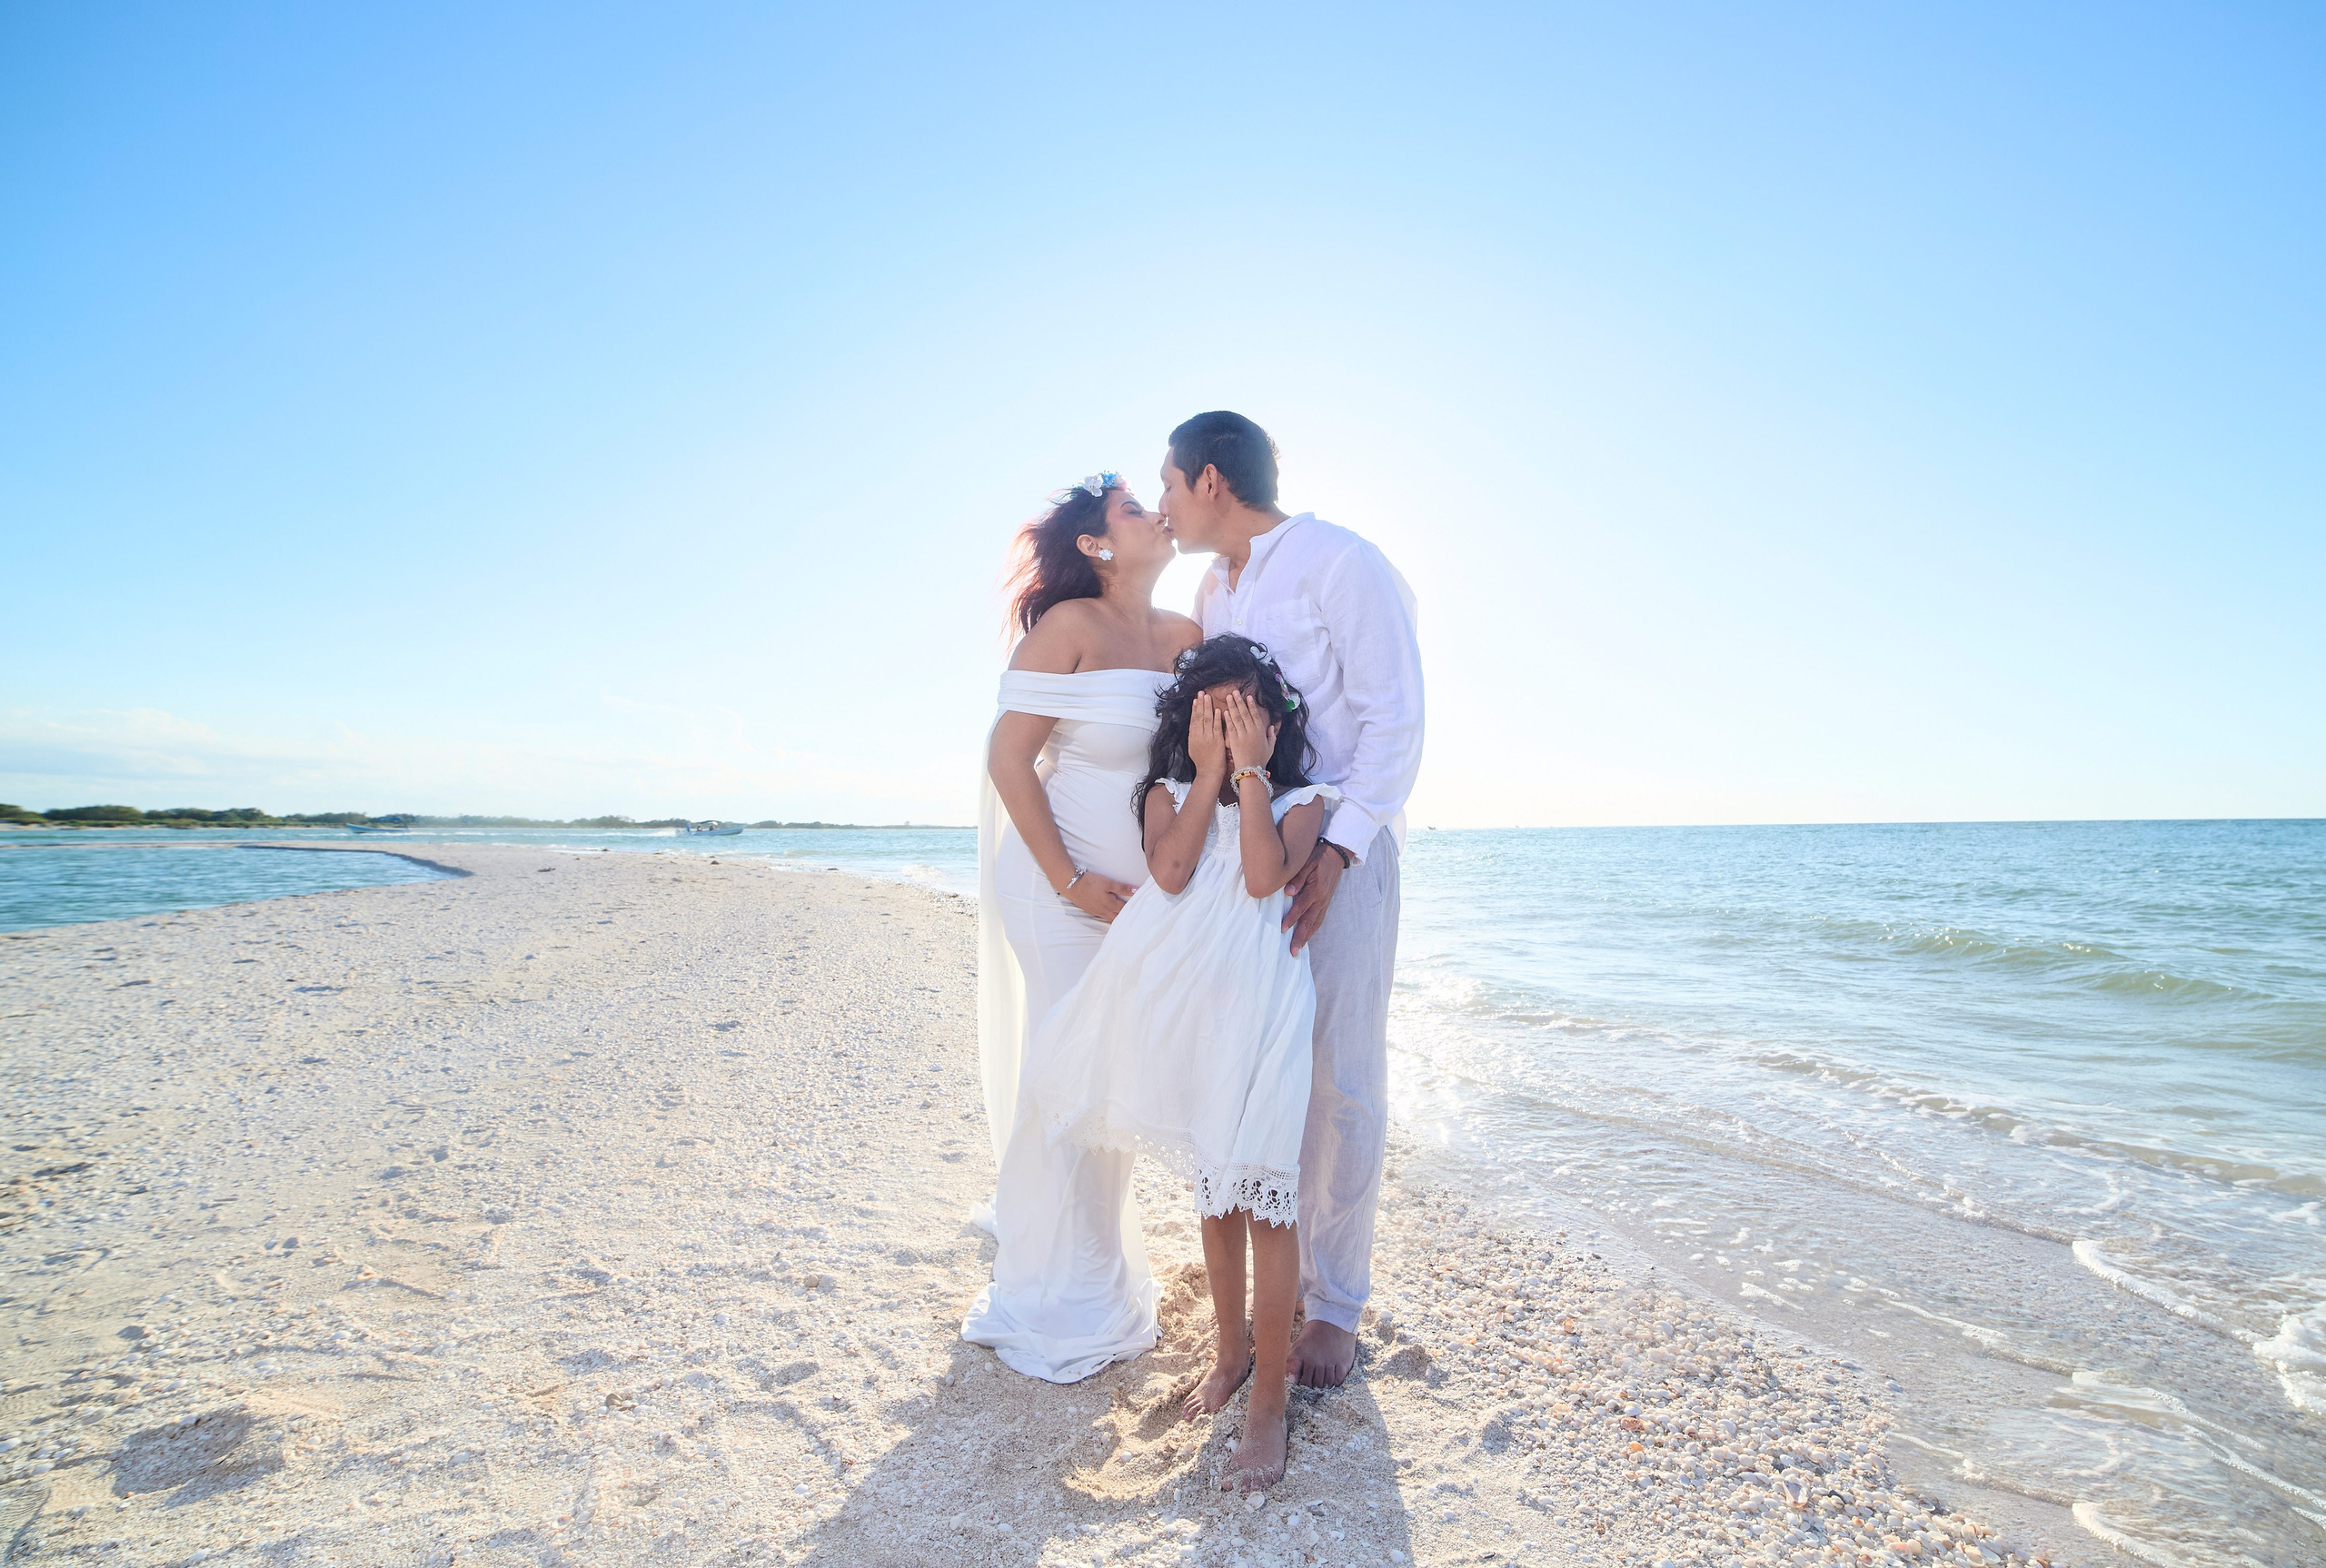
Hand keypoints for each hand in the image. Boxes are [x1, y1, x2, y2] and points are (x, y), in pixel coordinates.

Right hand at [1063, 870, 1135, 923]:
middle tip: (1137, 919)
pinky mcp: (1092, 911)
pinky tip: (1113, 917)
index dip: (1135, 911)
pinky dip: (1111, 918)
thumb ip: (1122, 888)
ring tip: (1127, 921)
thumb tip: (1136, 891)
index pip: (1126, 910)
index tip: (1143, 912)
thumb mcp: (1108, 883)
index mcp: (1111, 905)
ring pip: (1112, 919)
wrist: (1072, 885)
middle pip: (1119, 918)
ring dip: (1119, 920)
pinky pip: (1104, 917)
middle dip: (1128, 918)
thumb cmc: (1090, 882)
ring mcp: (1097, 912)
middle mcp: (1105, 911)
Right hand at [1186, 690, 1227, 774]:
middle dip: (1200, 704)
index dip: (1195, 708)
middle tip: (1201, 693)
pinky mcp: (1216, 741)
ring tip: (1208, 697)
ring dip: (1207, 707)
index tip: (1196, 699)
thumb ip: (1195, 737)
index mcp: (1193, 737)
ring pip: (1206, 719)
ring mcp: (1207, 738)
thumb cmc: (1203, 762)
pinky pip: (1217, 727)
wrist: (1208, 773)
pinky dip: (1217, 718)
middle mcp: (1198, 736)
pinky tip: (1218, 710)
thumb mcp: (1194, 748)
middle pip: (1199, 717)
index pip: (1193, 720)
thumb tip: (1195, 728)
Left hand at [1223, 691, 1278, 772]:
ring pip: (1237, 718)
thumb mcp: (1270, 748)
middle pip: (1245, 713)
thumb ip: (1271, 736)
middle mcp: (1252, 731)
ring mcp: (1243, 736)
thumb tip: (1271, 727)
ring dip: (1232, 706)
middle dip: (1240, 701)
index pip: (1255, 715)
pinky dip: (1228, 719)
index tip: (1248, 696)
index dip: (1251, 705)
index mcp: (1261, 732)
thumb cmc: (1261, 760)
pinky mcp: (1234, 741)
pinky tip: (1224, 711)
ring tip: (1228, 697)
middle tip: (1235, 692)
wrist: (1251, 771)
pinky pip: (1231, 727)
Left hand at [1280, 841, 1344, 955]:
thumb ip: (1297, 878)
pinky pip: (1319, 920)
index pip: (1301, 908)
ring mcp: (1325, 902)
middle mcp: (1322, 900)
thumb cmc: (1319, 856)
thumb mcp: (1307, 862)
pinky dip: (1312, 930)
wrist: (1337, 854)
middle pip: (1309, 922)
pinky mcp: (1326, 902)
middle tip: (1292, 952)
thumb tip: (1288, 892)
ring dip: (1306, 937)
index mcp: (1316, 890)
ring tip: (1297, 950)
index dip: (1292, 919)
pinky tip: (1306, 936)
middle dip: (1300, 938)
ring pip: (1315, 924)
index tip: (1283, 929)